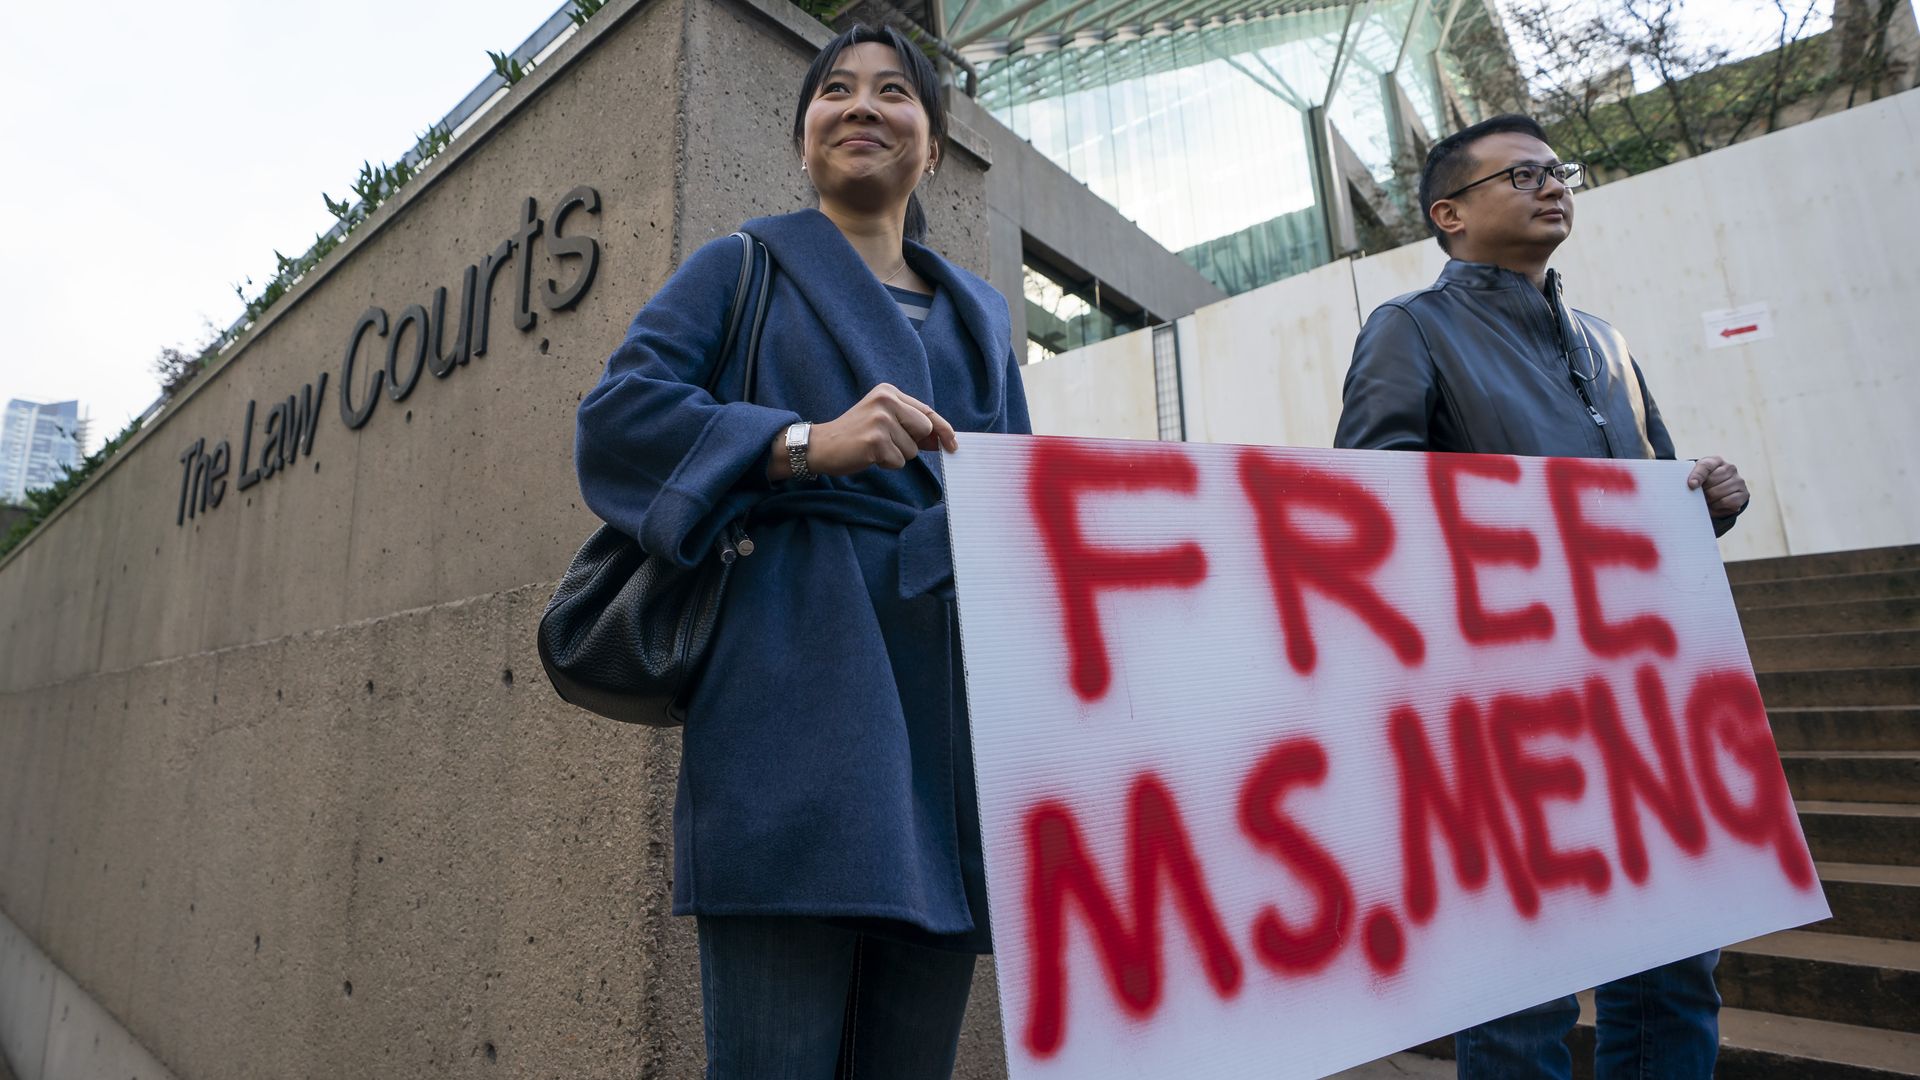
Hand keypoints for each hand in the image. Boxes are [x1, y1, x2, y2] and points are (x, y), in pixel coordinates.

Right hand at [768, 383, 956, 479]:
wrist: (821, 446)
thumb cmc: (855, 435)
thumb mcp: (883, 420)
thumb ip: (911, 426)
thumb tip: (944, 439)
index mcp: (889, 392)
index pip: (927, 411)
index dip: (943, 428)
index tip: (953, 443)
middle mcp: (886, 400)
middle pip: (924, 430)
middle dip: (912, 444)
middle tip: (886, 443)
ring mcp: (880, 420)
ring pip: (912, 450)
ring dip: (896, 456)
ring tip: (874, 448)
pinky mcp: (875, 441)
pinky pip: (898, 461)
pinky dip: (886, 464)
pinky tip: (869, 455)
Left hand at [1687, 455, 1748, 518]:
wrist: (1718, 493)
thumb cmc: (1704, 483)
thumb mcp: (1695, 475)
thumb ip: (1693, 476)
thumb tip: (1693, 484)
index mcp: (1716, 461)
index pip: (1705, 466)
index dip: (1697, 476)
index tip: (1691, 485)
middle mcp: (1730, 468)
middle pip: (1711, 482)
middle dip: (1702, 491)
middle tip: (1700, 495)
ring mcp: (1739, 481)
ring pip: (1718, 493)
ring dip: (1709, 500)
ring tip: (1706, 500)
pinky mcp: (1744, 494)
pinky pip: (1727, 502)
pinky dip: (1718, 506)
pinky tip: (1714, 505)